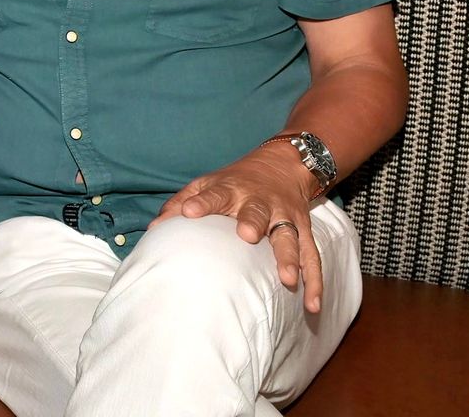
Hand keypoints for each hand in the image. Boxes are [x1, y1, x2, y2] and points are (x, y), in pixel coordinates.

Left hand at [149, 143, 325, 312]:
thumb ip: (181, 202)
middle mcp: (260, 202)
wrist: (284, 164)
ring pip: (289, 236)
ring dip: (289, 257)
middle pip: (257, 212)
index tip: (189, 212)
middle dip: (253, 222)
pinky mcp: (303, 231)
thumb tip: (154, 228)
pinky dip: (314, 281)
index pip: (214, 194)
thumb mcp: (207, 183)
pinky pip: (312, 257)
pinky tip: (312, 305)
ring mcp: (285, 217)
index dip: (202, 202)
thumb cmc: (235, 182)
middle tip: (248, 236)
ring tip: (287, 278)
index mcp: (232, 190)